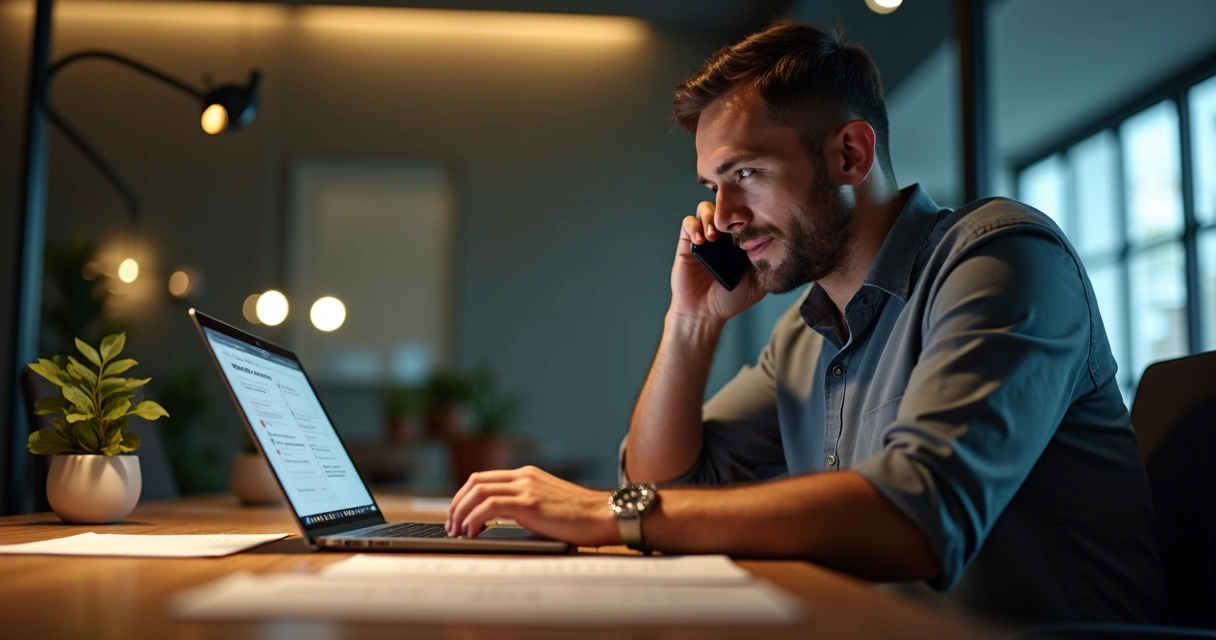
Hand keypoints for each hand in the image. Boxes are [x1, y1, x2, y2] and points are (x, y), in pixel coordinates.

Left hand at [446, 466, 618, 546]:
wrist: (605, 515)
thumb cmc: (581, 517)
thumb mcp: (548, 504)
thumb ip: (526, 505)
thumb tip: (501, 520)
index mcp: (527, 475)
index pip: (484, 478)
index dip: (464, 496)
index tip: (457, 515)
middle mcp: (524, 477)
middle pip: (475, 481)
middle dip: (456, 504)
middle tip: (451, 525)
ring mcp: (527, 488)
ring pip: (478, 492)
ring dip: (461, 513)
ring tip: (458, 532)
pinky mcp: (530, 504)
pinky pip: (489, 506)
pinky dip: (474, 519)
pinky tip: (474, 533)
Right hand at [671, 201, 765, 323]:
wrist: (704, 313)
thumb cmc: (729, 300)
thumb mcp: (757, 285)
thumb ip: (767, 266)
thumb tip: (778, 245)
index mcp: (739, 242)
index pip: (743, 216)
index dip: (747, 212)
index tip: (752, 220)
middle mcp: (722, 236)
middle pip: (725, 206)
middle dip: (728, 210)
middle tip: (732, 225)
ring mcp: (704, 237)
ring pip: (706, 209)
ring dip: (710, 217)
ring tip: (714, 237)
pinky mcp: (687, 243)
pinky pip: (688, 223)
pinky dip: (694, 227)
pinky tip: (701, 241)